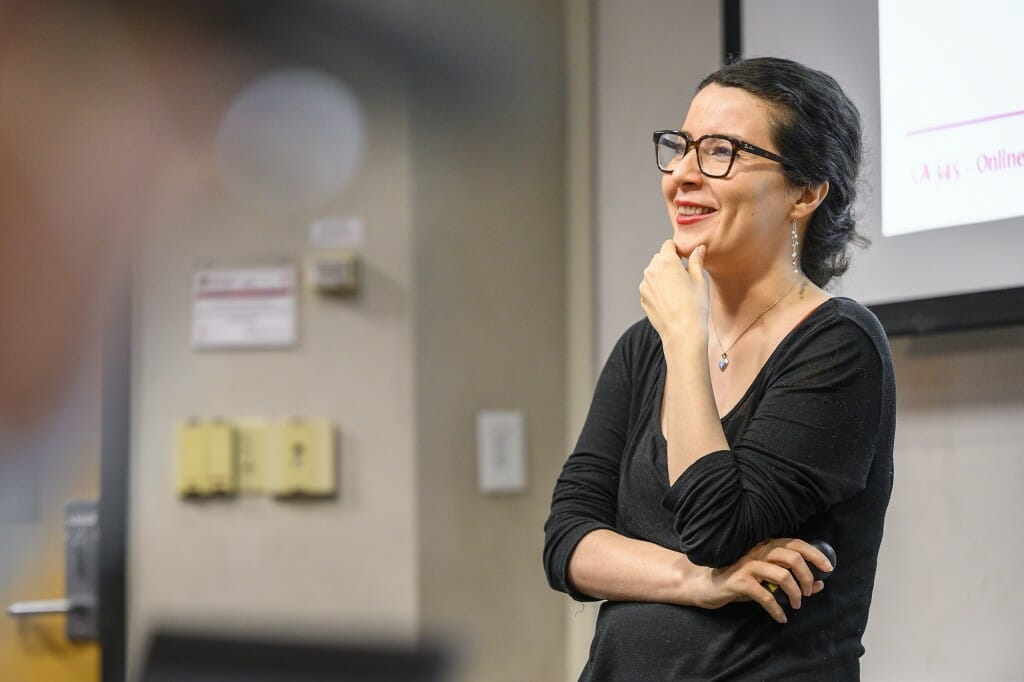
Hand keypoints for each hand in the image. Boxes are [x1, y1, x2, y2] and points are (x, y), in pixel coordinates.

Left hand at [639, 241, 708, 348]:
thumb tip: (699, 248)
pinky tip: (670, 302)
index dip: (678, 250)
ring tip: (678, 293)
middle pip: (659, 259)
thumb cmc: (694, 306)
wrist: (682, 332)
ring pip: (653, 274)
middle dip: (670, 264)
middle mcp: (651, 271)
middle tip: (684, 278)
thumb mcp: (699, 280)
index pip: (668, 245)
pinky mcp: (642, 299)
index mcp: (666, 261)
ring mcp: (644, 286)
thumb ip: (696, 260)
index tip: (685, 259)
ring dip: (663, 277)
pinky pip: (650, 289)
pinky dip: (658, 291)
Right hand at [691, 538, 832, 623]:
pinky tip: (781, 618)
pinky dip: (777, 609)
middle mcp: (757, 551)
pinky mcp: (739, 581)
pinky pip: (766, 596)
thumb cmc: (738, 580)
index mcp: (765, 545)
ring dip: (795, 594)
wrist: (704, 585)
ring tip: (796, 605)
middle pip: (793, 558)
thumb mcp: (765, 578)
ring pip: (783, 575)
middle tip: (808, 593)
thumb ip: (790, 579)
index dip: (815, 554)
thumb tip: (820, 584)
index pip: (796, 543)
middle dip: (807, 577)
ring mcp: (748, 565)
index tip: (829, 568)